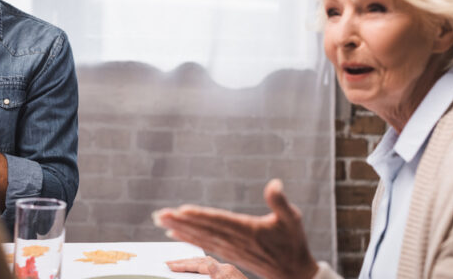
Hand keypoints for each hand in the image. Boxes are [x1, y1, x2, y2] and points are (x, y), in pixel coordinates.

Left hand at [153, 179, 317, 278]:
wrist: (293, 272)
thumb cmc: (293, 242)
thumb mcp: (292, 220)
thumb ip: (280, 202)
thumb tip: (275, 183)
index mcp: (248, 230)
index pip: (219, 221)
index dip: (200, 216)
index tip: (182, 210)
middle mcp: (235, 240)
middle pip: (204, 229)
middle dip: (180, 222)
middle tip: (159, 215)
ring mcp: (230, 249)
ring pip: (200, 237)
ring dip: (180, 229)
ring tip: (160, 221)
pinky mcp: (228, 254)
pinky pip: (204, 245)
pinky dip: (188, 238)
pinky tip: (174, 233)